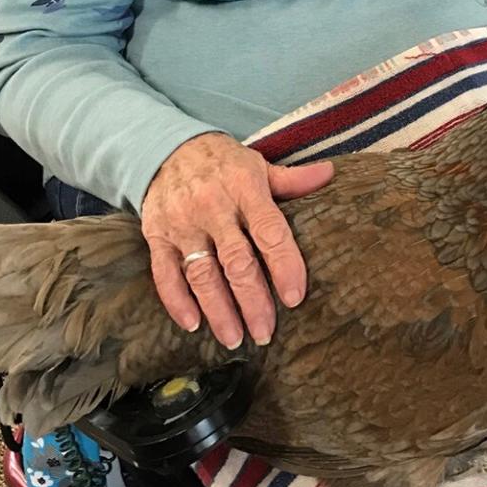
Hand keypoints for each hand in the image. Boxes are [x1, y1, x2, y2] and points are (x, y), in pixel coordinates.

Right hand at [141, 133, 333, 344]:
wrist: (164, 147)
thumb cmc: (222, 163)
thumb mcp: (257, 165)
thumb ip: (291, 180)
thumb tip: (329, 175)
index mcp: (244, 189)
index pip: (269, 231)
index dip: (284, 265)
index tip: (294, 297)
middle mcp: (212, 208)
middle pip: (236, 261)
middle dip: (252, 301)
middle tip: (265, 332)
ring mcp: (182, 224)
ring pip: (202, 274)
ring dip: (218, 310)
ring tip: (234, 338)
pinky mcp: (157, 236)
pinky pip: (165, 273)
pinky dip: (177, 301)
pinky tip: (193, 325)